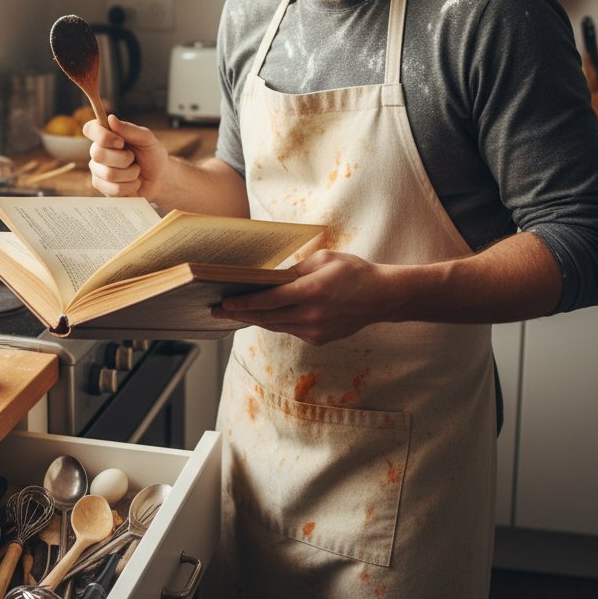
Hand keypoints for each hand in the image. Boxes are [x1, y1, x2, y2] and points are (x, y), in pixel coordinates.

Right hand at [85, 116, 168, 198]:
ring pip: (109, 174)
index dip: (102, 136)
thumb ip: (130, 129)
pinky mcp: (103, 187)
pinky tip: (134, 183)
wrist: (159, 178)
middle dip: (124, 158)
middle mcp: (98, 151)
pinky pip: (114, 189)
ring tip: (136, 171)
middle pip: (98, 154)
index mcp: (106, 135)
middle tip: (133, 159)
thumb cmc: (152, 155)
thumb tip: (111, 118)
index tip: (120, 142)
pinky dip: (131, 186)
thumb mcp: (147, 139)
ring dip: (131, 173)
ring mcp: (98, 170)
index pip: (90, 129)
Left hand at [213, 250, 392, 345]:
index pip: (269, 299)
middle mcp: (312, 314)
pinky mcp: (318, 339)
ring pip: (275, 325)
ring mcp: (315, 330)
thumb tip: (270, 278)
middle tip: (215, 311)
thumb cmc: (352, 271)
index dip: (243, 303)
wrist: (382, 297)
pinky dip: (274, 322)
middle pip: (267, 316)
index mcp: (312, 291)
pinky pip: (289, 329)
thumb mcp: (323, 259)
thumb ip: (295, 270)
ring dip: (254, 319)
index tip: (223, 303)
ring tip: (231, 313)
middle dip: (239, 314)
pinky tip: (260, 315)